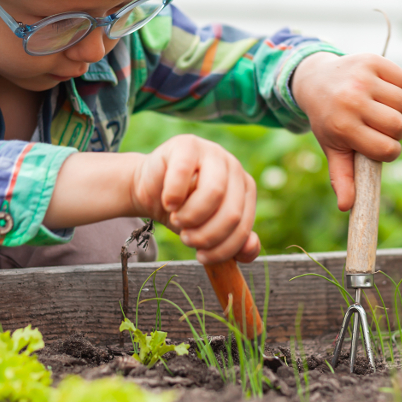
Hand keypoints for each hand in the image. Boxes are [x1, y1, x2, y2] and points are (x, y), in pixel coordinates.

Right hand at [130, 135, 260, 264]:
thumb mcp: (209, 230)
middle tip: (187, 238)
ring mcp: (212, 152)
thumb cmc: (183, 210)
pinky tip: (168, 202)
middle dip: (207, 235)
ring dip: (192, 216)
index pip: (243, 226)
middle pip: (232, 212)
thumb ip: (233, 245)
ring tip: (177, 219)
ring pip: (215, 192)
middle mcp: (234, 168)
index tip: (202, 257)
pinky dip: (174, 195)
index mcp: (245, 189)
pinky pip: (184, 173)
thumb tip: (250, 248)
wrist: (151, 189)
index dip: (223, 248)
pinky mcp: (187, 144)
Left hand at [291, 52, 401, 210]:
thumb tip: (347, 207)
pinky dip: (397, 86)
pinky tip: (380, 89)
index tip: (378, 145)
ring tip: (377, 106)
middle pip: (399, 126)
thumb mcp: (332, 148)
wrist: (315, 80)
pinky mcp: (371, 60)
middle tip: (377, 124)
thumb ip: (342, 178)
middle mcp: (352, 101)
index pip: (387, 149)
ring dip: (396, 108)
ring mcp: (361, 78)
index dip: (388, 151)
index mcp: (343, 127)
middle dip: (393, 130)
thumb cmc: (329, 119)